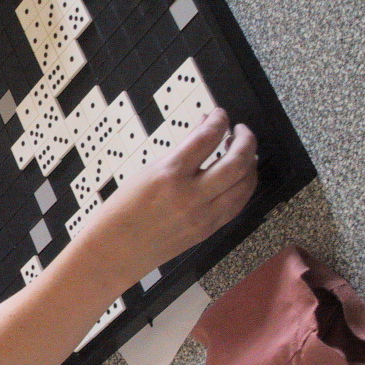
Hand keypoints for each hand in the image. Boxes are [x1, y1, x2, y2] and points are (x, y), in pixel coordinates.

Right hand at [90, 109, 257, 276]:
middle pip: (237, 161)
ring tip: (244, 153)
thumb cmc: (122, 210)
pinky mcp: (208, 229)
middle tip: (240, 131)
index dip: (219, 120)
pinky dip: (244, 186)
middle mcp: (190, 194)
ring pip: (245, 184)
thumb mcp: (147, 172)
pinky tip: (239, 177)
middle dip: (246, 139)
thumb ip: (180, 152)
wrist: (115, 250)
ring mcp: (203, 215)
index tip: (219, 114)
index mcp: (169, 174)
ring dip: (250, 162)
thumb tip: (203, 129)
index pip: (207, 137)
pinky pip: (238, 204)